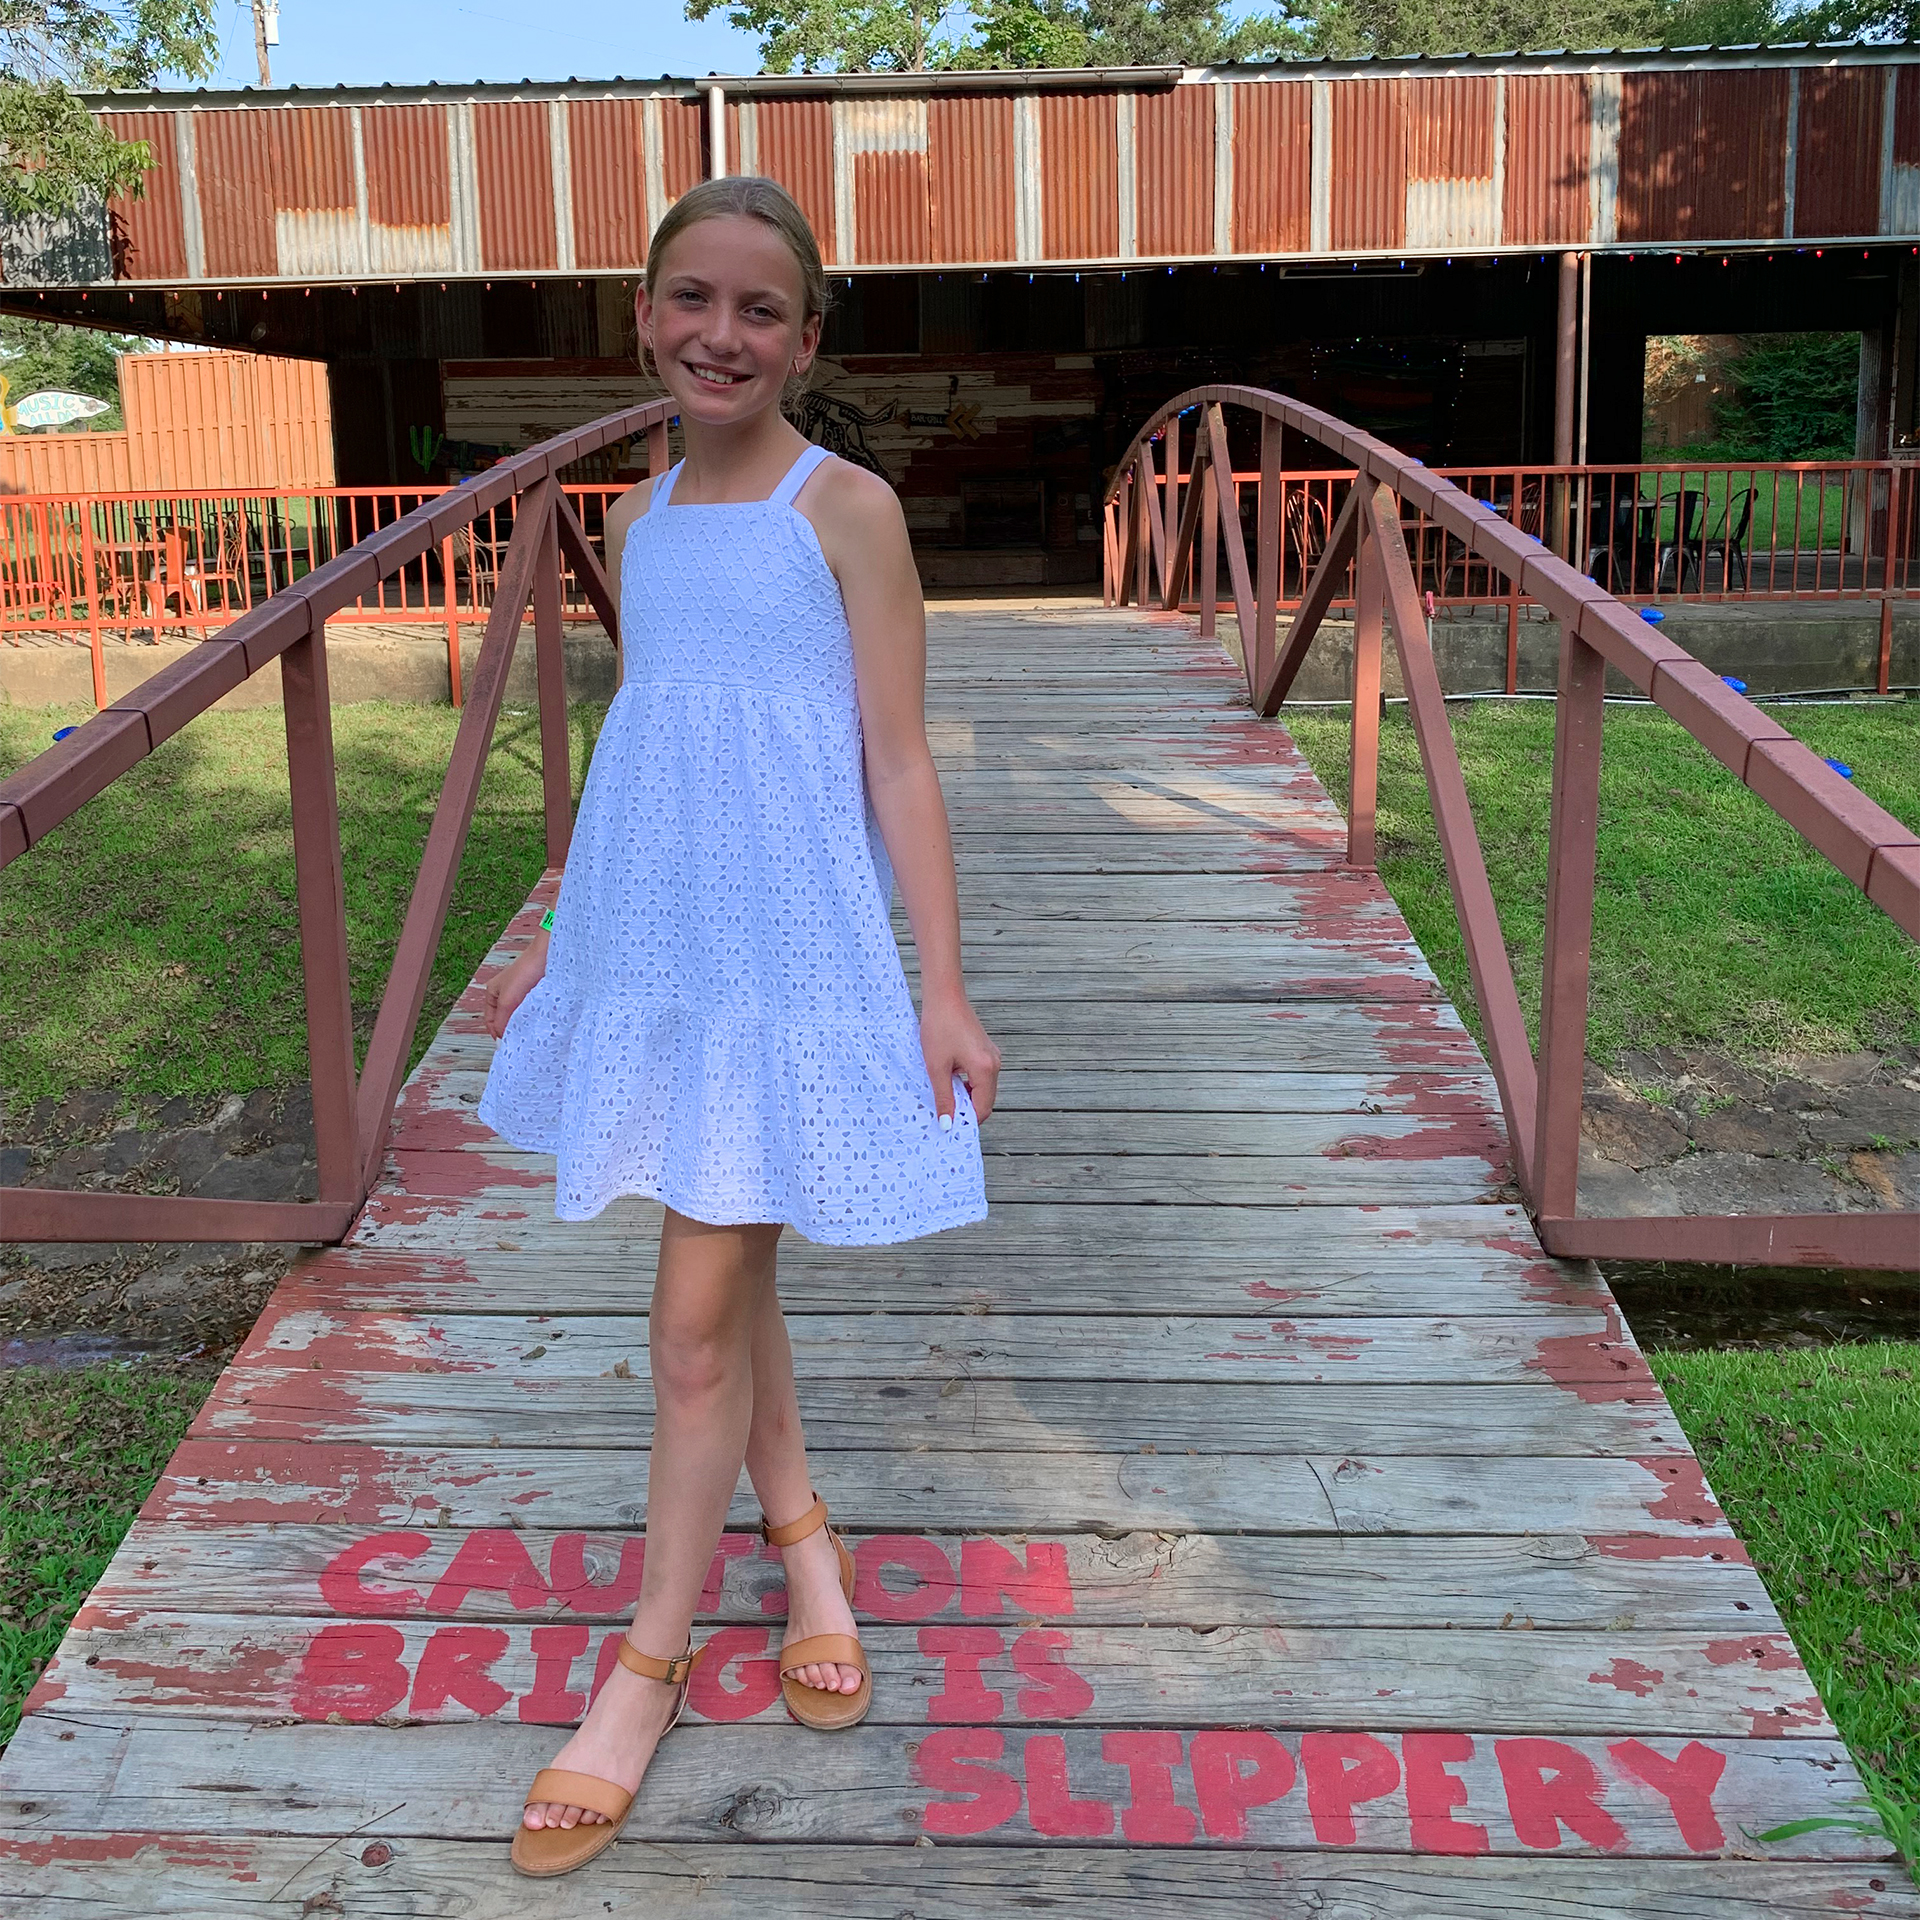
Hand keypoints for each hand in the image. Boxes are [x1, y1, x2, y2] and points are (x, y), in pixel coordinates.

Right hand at [484, 935, 547, 1040]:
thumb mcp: (507, 1000)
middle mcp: (506, 994)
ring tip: (529, 1035)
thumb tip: (501, 1039)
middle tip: (519, 1043)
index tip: (506, 1046)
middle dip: (511, 1030)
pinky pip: (532, 1012)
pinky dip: (534, 1019)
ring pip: (520, 1017)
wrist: (549, 956)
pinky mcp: (536, 995)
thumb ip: (501, 1020)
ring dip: (523, 1025)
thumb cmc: (525, 972)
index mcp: (493, 992)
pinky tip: (539, 1025)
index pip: (490, 1020)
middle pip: (505, 1019)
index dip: (497, 1033)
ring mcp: (522, 994)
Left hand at [921, 992, 1000, 1124]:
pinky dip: (968, 1083)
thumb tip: (947, 1124)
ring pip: (983, 1088)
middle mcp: (995, 1064)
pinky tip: (949, 1079)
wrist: (944, 996)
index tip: (948, 1127)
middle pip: (985, 1100)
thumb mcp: (937, 1067)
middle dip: (966, 1110)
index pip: (982, 1108)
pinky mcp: (986, 1050)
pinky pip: (980, 1076)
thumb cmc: (939, 1028)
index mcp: (985, 1069)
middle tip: (944, 1114)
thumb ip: (944, 1097)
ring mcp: (992, 1056)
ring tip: (944, 1095)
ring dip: (966, 1096)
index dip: (966, 1121)